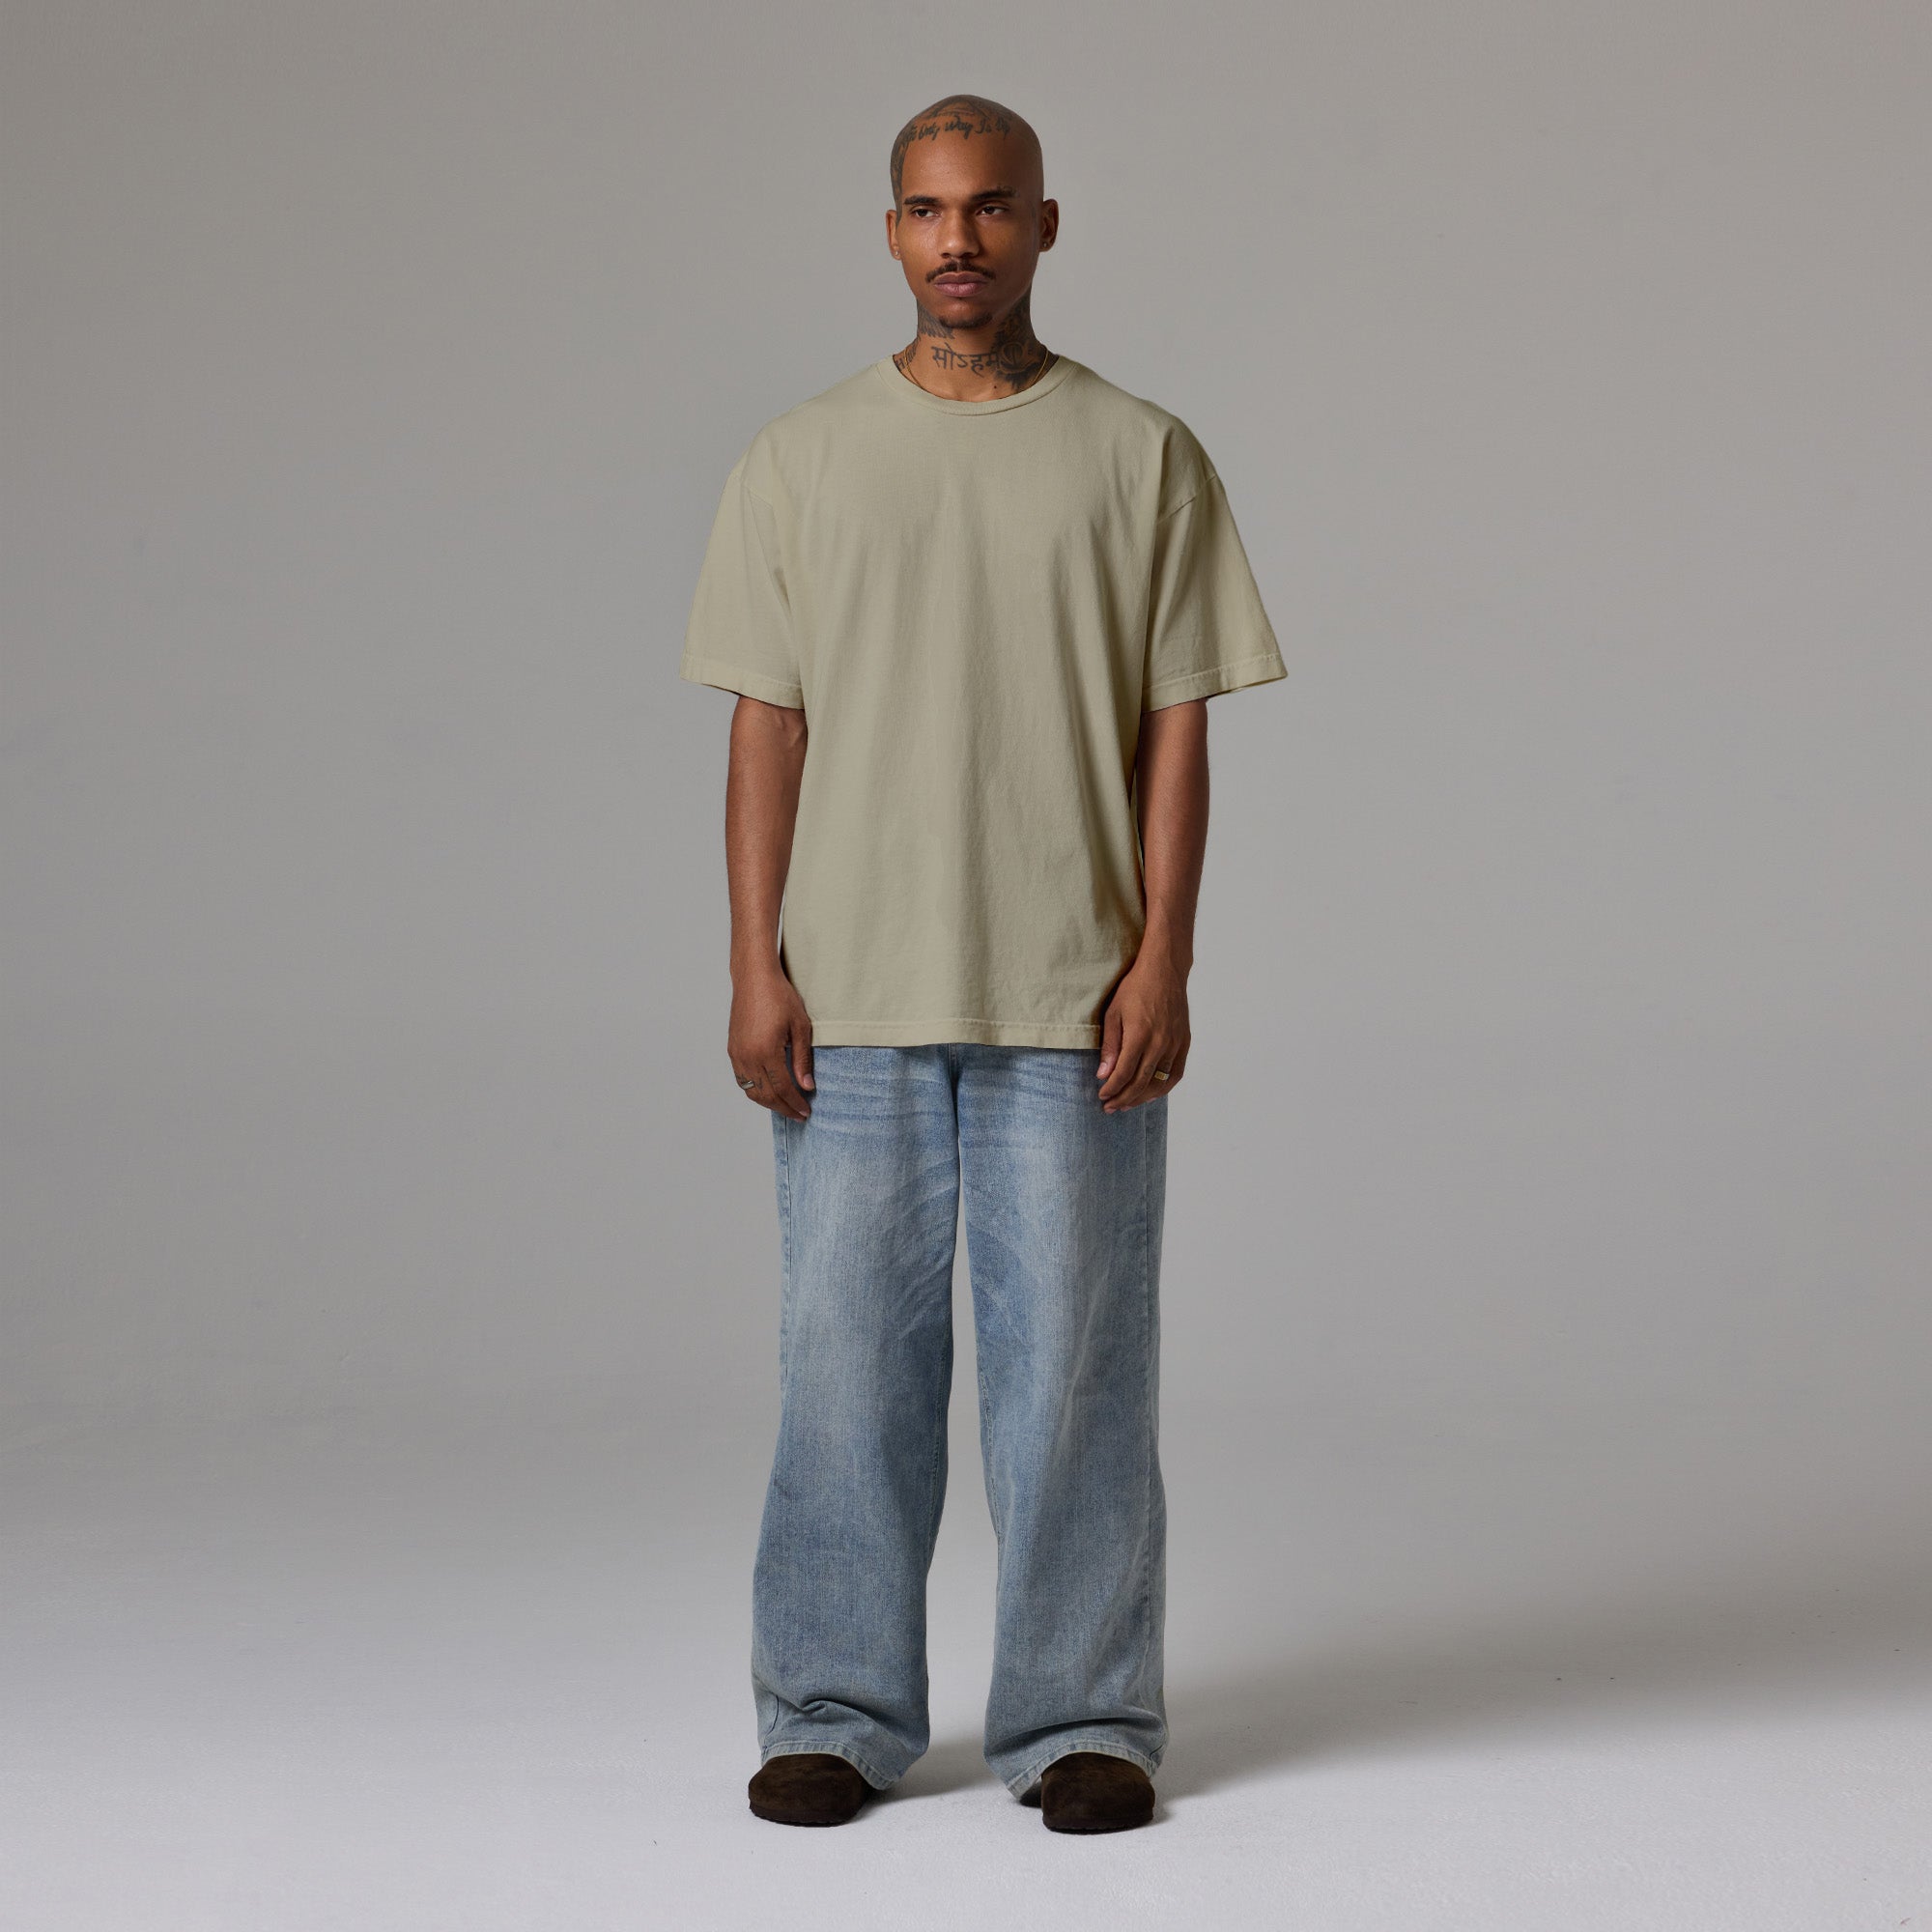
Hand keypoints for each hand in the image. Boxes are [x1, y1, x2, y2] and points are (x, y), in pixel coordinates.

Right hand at [728, 966, 814, 1119]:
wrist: (754, 978)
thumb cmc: (780, 997)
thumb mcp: (800, 1027)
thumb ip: (802, 1060)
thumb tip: (807, 1087)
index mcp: (766, 1052)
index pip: (783, 1088)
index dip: (796, 1103)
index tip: (807, 1112)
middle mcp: (748, 1057)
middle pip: (766, 1095)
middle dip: (784, 1108)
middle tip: (799, 1115)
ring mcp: (737, 1054)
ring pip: (751, 1091)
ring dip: (769, 1103)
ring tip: (786, 1106)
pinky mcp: (732, 1050)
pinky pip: (742, 1080)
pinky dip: (756, 1091)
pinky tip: (769, 1091)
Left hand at [1096, 955, 1188, 1111]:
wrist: (1165, 971)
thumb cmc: (1135, 989)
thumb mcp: (1113, 1013)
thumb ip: (1110, 1046)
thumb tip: (1103, 1075)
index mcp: (1139, 1036)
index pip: (1123, 1074)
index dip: (1111, 1089)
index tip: (1102, 1097)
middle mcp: (1159, 1044)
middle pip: (1140, 1083)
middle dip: (1123, 1099)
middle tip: (1110, 1108)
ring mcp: (1174, 1045)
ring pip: (1159, 1083)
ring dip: (1142, 1098)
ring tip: (1127, 1105)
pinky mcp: (1184, 1043)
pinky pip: (1175, 1074)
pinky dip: (1163, 1088)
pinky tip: (1151, 1094)